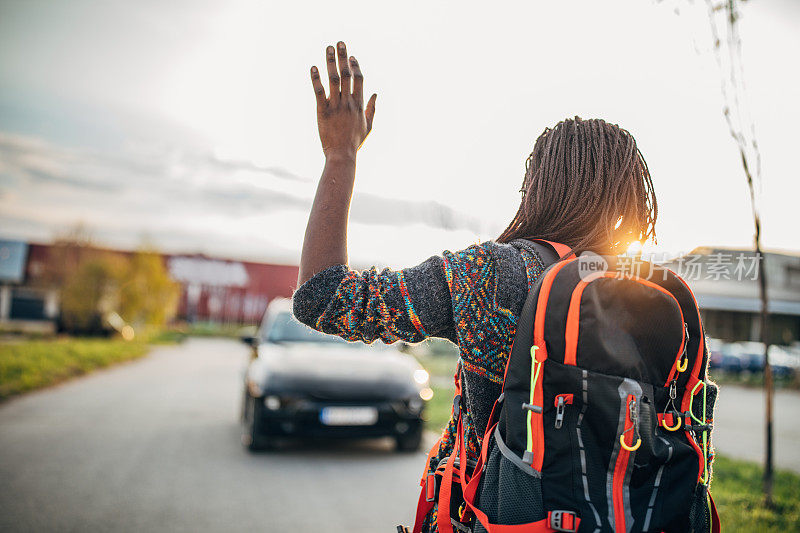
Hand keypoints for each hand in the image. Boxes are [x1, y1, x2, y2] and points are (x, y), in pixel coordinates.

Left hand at [311, 41, 376, 158]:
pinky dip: (316, 79)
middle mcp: (348, 102)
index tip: (351, 56)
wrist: (342, 155)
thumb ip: (372, 108)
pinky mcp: (323, 112)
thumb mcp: (368, 126)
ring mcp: (335, 106)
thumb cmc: (354, 142)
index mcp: (359, 105)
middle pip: (347, 74)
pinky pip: (319, 92)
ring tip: (328, 48)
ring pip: (333, 79)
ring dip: (330, 61)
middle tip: (340, 43)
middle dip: (343, 57)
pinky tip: (313, 67)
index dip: (355, 66)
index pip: (359, 79)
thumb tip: (375, 93)